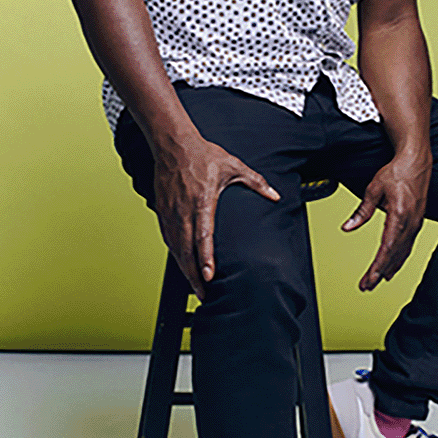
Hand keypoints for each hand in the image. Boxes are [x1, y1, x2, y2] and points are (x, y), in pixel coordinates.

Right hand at [153, 135, 279, 299]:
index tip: (209, 276)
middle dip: (194, 274)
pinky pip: (167, 238)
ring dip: (183, 267)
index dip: (205, 258)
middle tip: (202, 294)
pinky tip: (181, 263)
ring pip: (175, 247)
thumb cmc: (202, 154)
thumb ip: (256, 182)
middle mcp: (183, 210)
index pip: (202, 236)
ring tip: (194, 284)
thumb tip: (275, 195)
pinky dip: (174, 254)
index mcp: (201, 201)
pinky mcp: (162, 210)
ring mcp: (170, 211)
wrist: (173, 143)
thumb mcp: (233, 166)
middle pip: (186, 250)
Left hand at [342, 153, 430, 289]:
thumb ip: (362, 211)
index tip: (369, 279)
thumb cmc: (396, 173)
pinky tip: (391, 267)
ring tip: (376, 282)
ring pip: (402, 253)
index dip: (378, 266)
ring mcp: (416, 224)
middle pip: (395, 255)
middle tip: (366, 287)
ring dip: (389, 269)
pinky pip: (407, 246)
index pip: (387, 248)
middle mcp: (411, 223)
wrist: (416, 162)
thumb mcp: (374, 189)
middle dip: (379, 273)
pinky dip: (398, 259)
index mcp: (400, 216)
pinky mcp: (416, 222)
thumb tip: (347, 227)